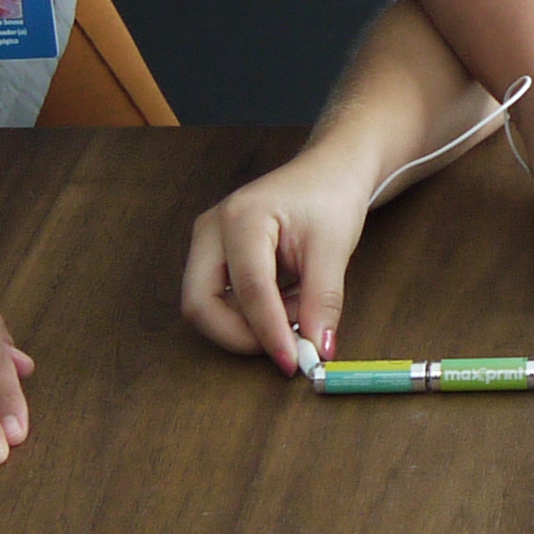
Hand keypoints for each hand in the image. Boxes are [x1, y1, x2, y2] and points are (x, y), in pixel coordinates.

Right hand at [185, 141, 377, 372]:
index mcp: (242, 217)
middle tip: (287, 345)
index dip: (269, 332)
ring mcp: (207, 242)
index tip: (294, 362)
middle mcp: (212, 229)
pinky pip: (219, 299)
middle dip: (240, 335)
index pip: (249, 289)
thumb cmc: (330, 197)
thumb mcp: (333, 248)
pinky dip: (251, 313)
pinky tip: (287, 301)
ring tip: (299, 309)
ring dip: (249, 324)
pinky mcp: (213, 255)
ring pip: (206, 305)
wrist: (329, 171)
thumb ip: (323, 300)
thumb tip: (318, 349)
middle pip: (200, 303)